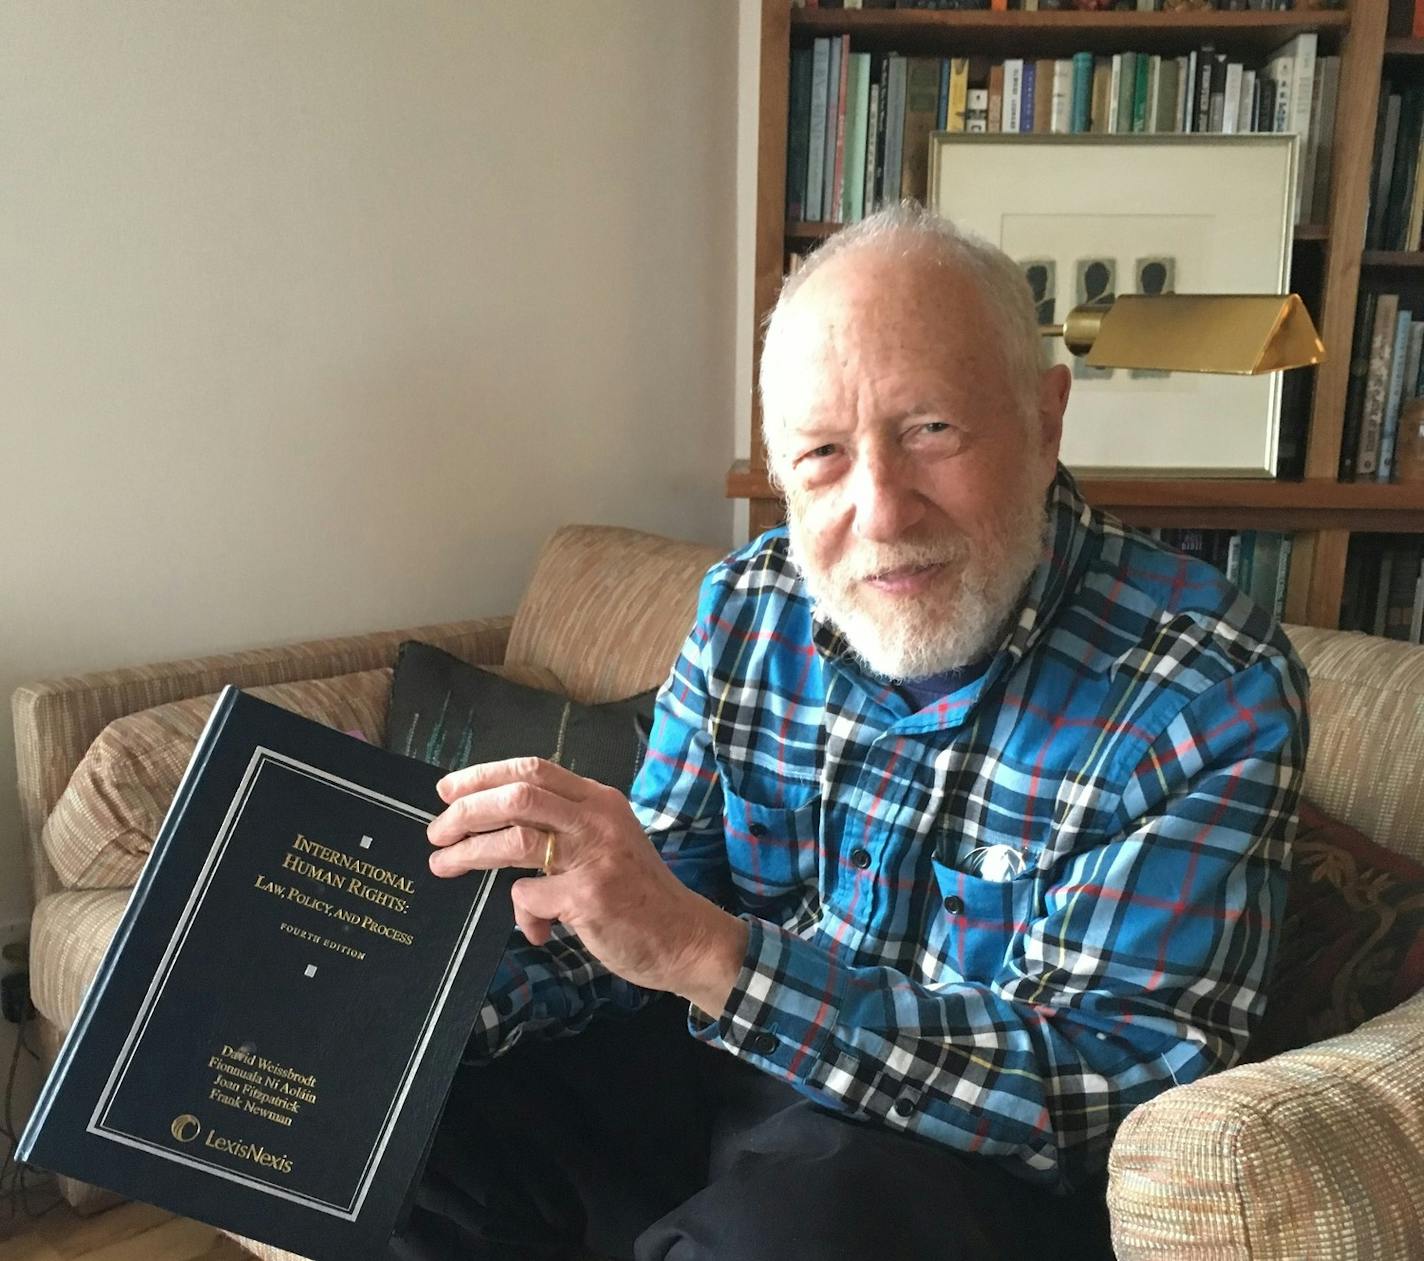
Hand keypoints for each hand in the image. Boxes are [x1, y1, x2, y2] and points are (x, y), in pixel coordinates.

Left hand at [425, 757, 747, 1015]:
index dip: (484, 775)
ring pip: (514, 839)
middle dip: (467, 811)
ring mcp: (594, 856)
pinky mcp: (587, 896)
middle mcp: (597, 819)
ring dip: (468, 852)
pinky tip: (537, 930)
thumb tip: (497, 834)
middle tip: (438, 830)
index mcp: (599, 801)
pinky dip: (522, 914)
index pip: (534, 769)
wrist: (684, 937)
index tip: (448, 790)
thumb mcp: (607, 845)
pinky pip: (527, 897)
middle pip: (518, 795)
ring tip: (443, 864)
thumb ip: (562, 832)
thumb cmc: (640, 895)